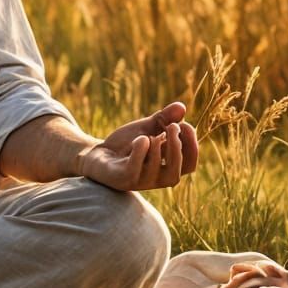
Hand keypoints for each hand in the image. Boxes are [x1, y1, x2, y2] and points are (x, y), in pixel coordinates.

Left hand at [76, 101, 198, 192]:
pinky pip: (134, 170)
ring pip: (159, 175)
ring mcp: (140, 181)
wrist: (95, 153)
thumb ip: (163, 119)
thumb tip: (182, 106)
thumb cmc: (124, 144)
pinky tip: (140, 139)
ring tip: (151, 134)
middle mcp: (156, 178)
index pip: (190, 164)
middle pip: (179, 171)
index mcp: (165, 166)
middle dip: (179, 147)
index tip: (185, 125)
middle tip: (172, 127)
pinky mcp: (121, 179)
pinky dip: (141, 152)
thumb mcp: (146, 128)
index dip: (192, 145)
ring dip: (160, 150)